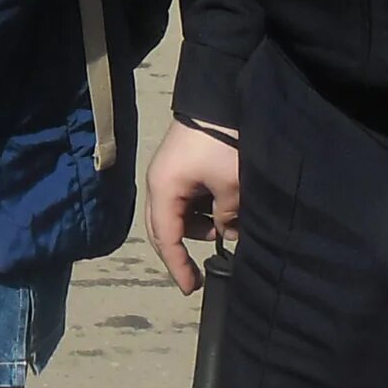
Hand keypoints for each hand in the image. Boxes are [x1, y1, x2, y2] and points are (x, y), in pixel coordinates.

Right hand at [145, 120, 242, 293]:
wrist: (219, 99)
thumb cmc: (221, 145)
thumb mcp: (229, 187)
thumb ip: (225, 217)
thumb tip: (227, 231)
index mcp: (163, 190)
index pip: (166, 238)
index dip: (178, 266)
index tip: (191, 288)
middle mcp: (158, 183)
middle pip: (163, 228)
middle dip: (181, 251)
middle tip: (198, 273)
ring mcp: (167, 172)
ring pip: (174, 213)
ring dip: (195, 228)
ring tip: (224, 230)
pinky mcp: (179, 164)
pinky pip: (183, 198)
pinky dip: (199, 211)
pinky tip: (220, 211)